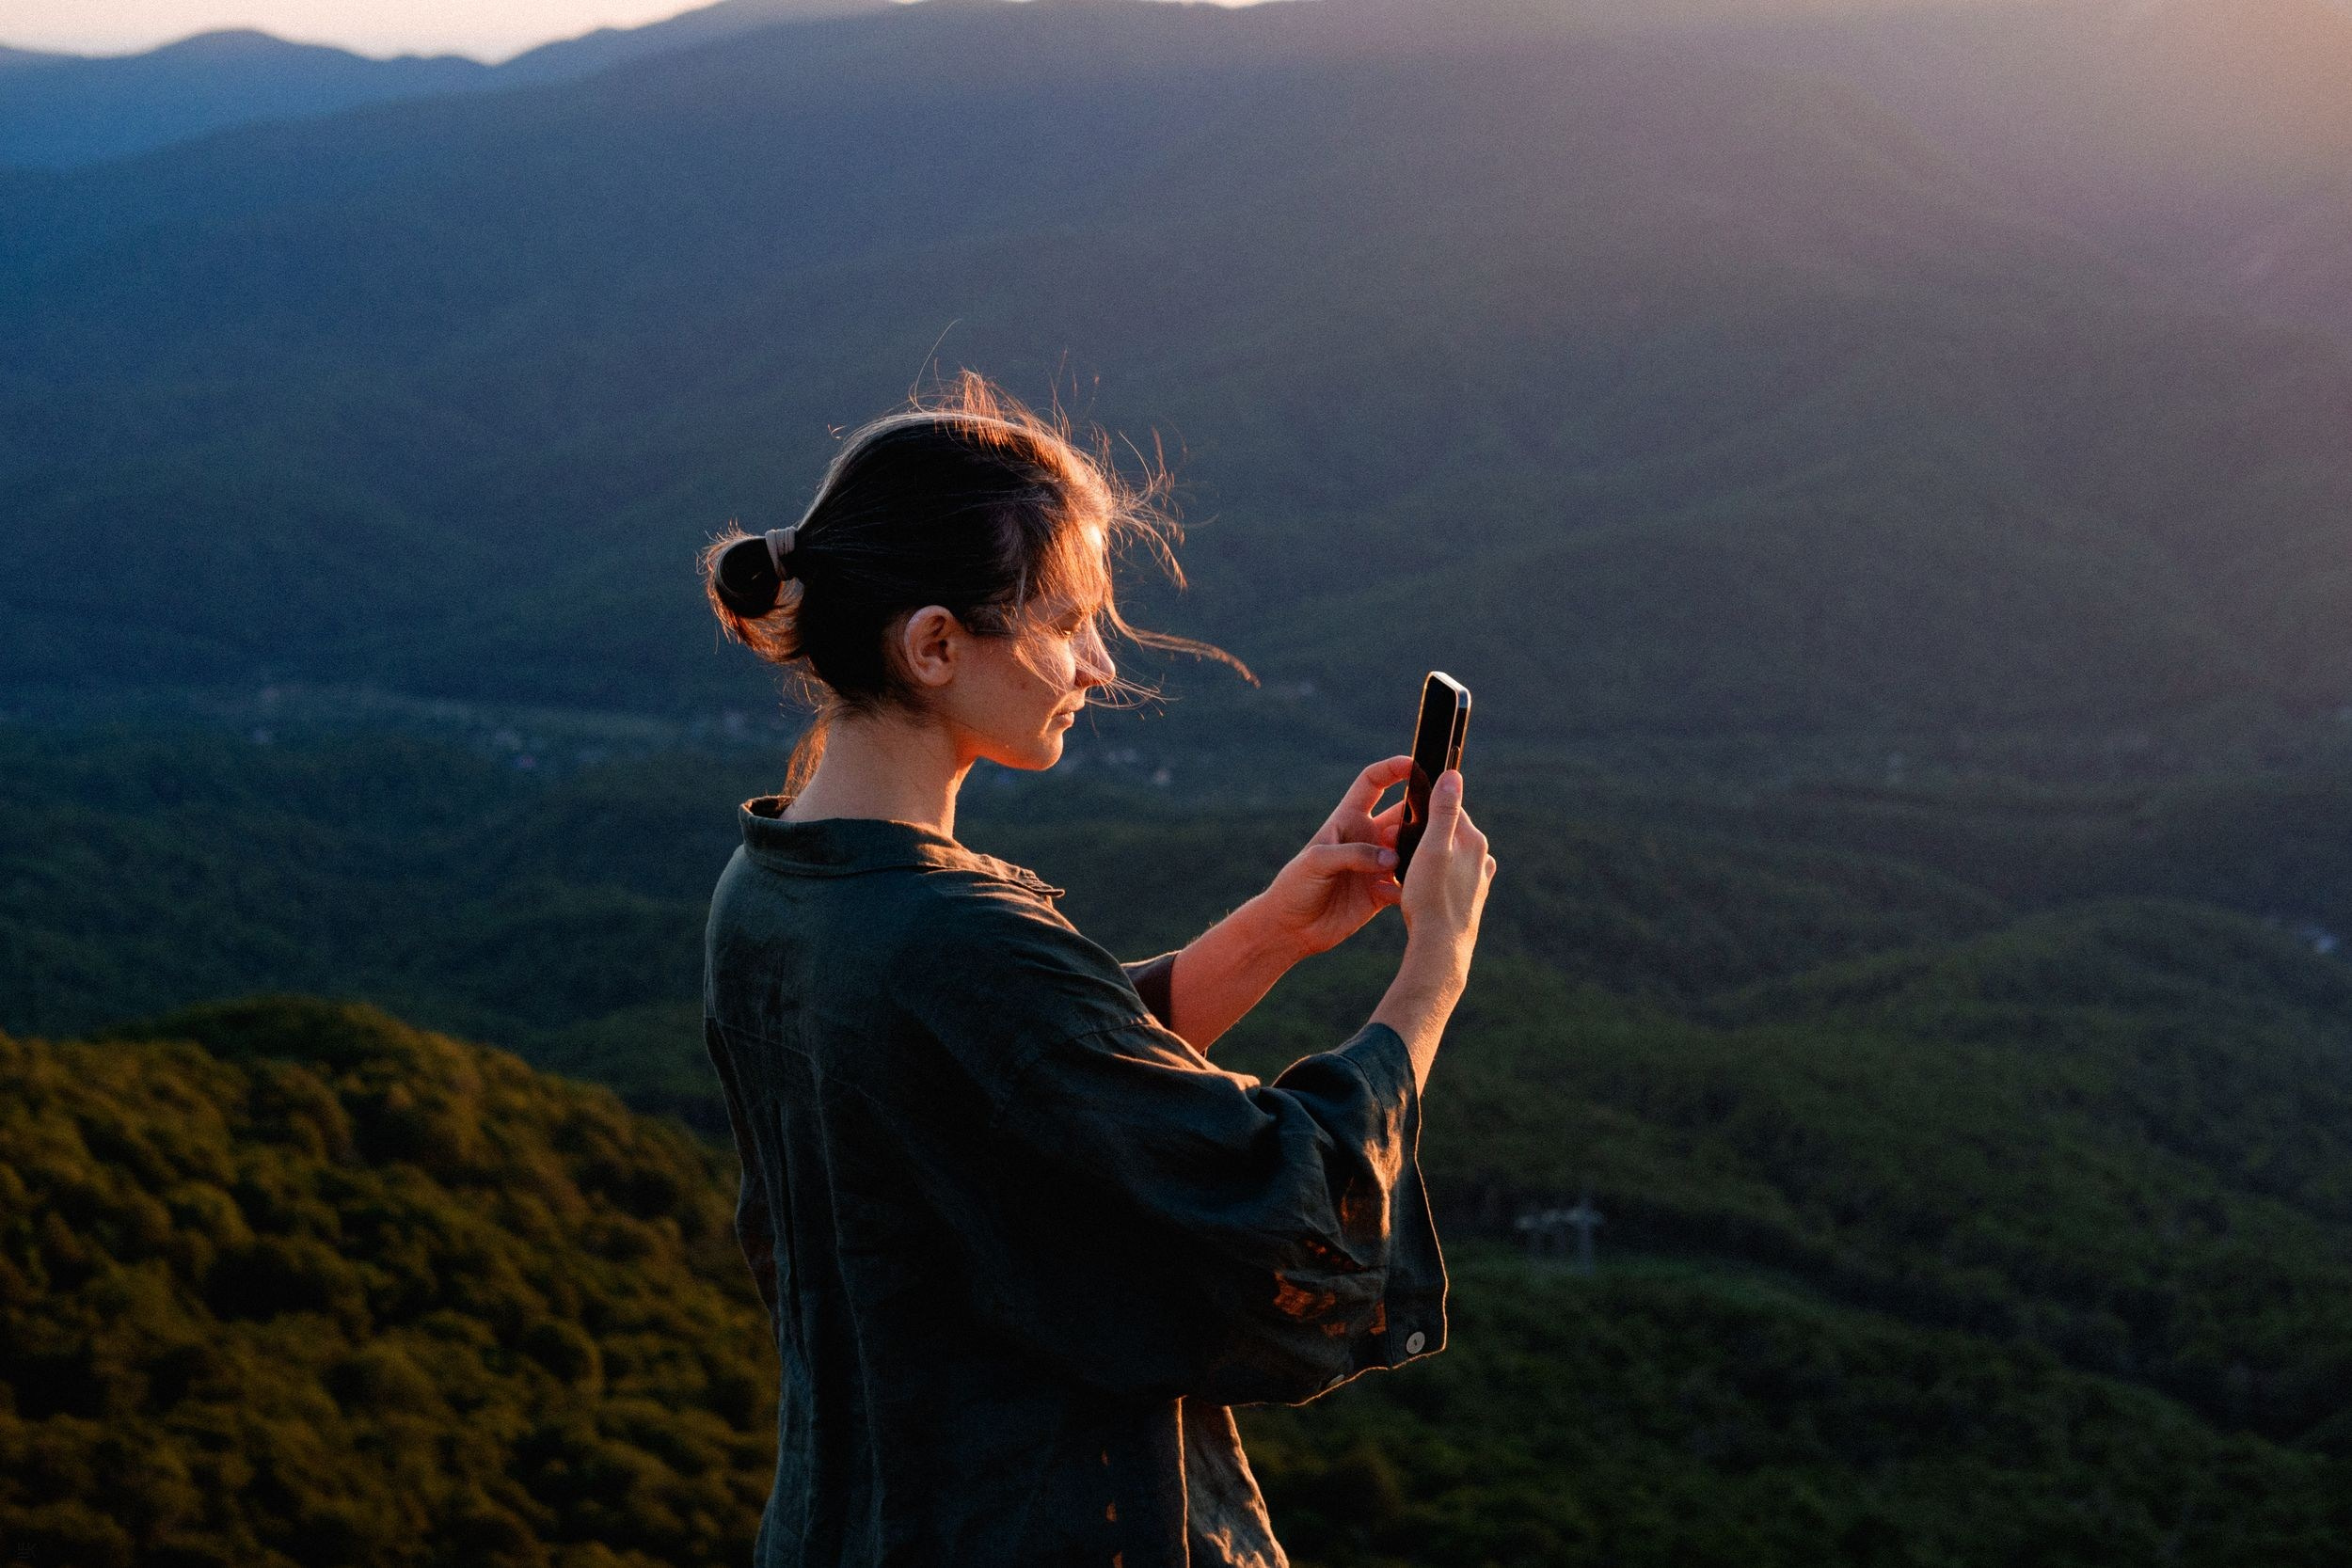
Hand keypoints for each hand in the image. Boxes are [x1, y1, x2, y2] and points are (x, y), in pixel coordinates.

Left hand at [1253, 755, 1412, 957]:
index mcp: (1347, 819)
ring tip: (1424, 860)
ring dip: (1420, 851)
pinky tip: (1403, 896)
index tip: (1413, 764)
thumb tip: (1391, 858)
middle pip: (1402, 815)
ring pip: (1411, 849)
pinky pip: (1407, 884)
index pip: (1372, 783)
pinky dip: (1412, 887)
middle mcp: (1366, 838)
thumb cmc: (1294, 886)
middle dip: (1420, 813)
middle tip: (1436, 822)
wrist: (1291, 928)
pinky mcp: (1382, 892)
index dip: (1392, 769)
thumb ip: (1353, 854)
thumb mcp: (1317, 861)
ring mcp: (1376, 865)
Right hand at [1395, 768, 1494, 984]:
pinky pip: (1438, 886)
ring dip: (1414, 863)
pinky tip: (1396, 895)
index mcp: (1474, 842)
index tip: (1401, 816)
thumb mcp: (1432, 847)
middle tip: (1391, 848)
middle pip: (1443, 835)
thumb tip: (1453, 775)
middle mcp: (1480, 861)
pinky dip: (1419, 885)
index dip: (1423, 809)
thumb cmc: (1432, 898)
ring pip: (1438, 862)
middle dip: (1416, 837)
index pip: (1450, 809)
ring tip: (1389, 875)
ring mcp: (1474, 883)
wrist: (1440, 951)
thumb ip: (1444, 810)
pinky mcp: (1466, 903)